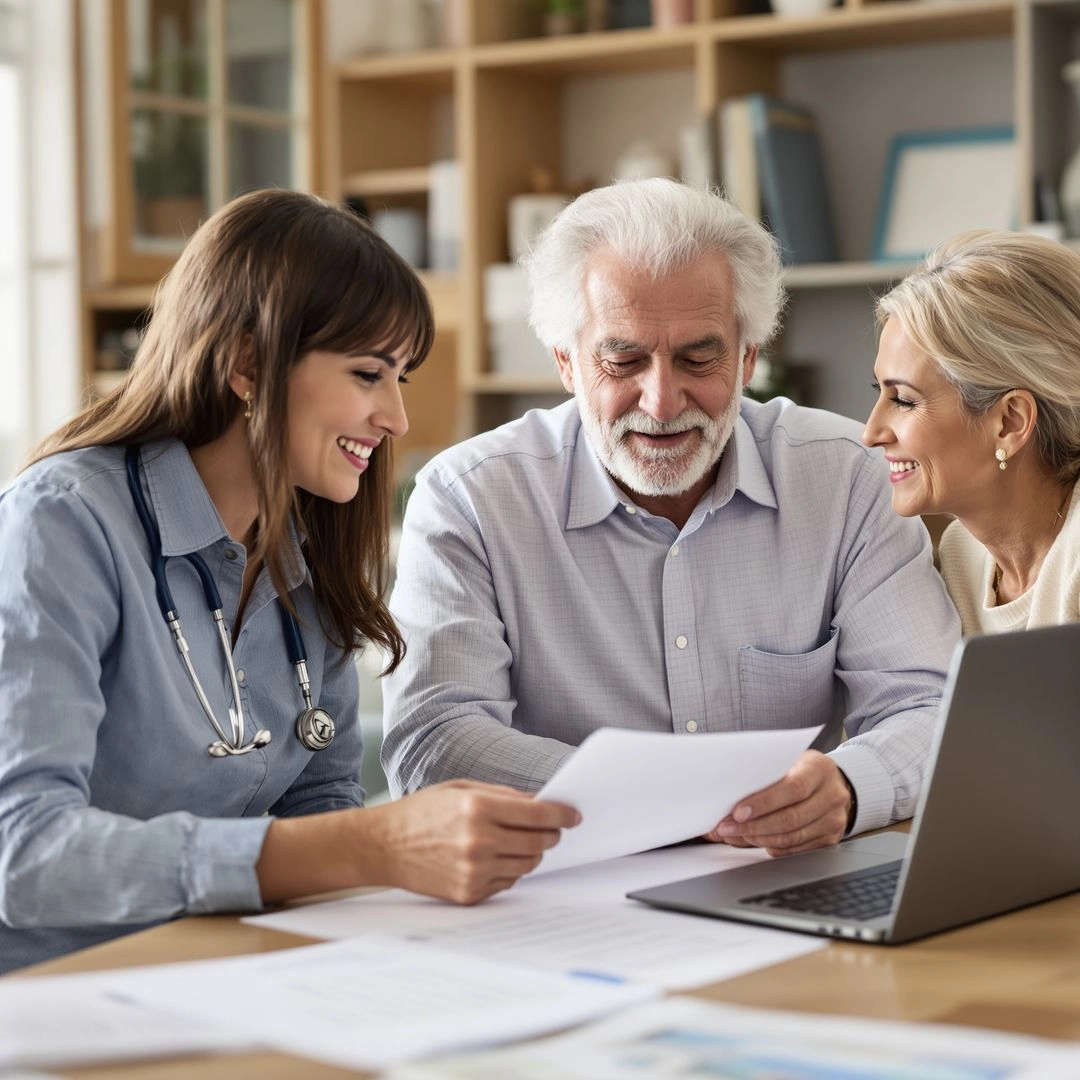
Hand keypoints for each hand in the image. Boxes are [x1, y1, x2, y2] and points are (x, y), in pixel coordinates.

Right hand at [366, 780, 580, 904]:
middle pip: (538, 843)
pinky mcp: (469, 894)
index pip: (537, 815)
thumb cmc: (423, 812)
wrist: (384, 846)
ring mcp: (474, 871)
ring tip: (519, 842)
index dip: (562, 815)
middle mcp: (479, 841)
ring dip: (532, 854)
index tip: (573, 815)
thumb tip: (540, 805)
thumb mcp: (462, 788)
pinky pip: (508, 883)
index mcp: (477, 808)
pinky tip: (495, 858)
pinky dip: (510, 870)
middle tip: (550, 829)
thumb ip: (503, 795)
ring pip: (528, 865)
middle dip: (550, 835)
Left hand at [703, 751, 852, 856]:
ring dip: (759, 839)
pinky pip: (796, 849)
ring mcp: (833, 819)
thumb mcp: (789, 760)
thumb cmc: (803, 769)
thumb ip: (767, 775)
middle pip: (791, 818)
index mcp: (819, 769)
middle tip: (727, 828)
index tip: (738, 812)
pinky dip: (772, 847)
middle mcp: (831, 795)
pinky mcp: (830, 839)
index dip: (763, 803)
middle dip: (753, 826)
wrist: (834, 783)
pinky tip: (755, 841)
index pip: (793, 788)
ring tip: (735, 836)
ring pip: (792, 837)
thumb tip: (728, 796)